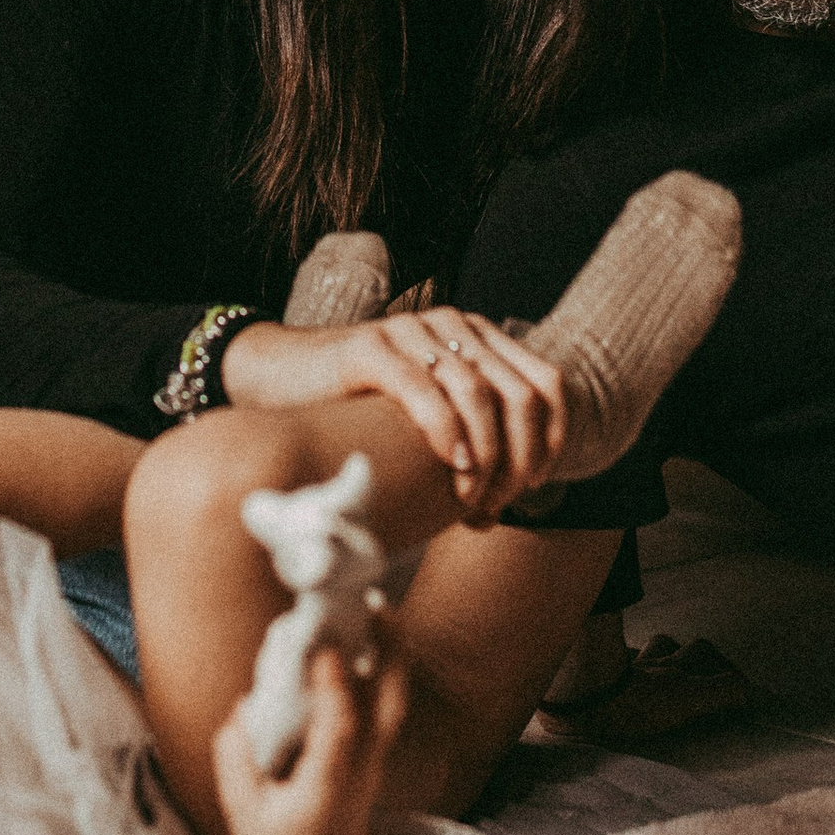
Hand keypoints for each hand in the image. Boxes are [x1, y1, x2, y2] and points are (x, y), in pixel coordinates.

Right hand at [215, 632, 408, 834]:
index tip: (323, 648)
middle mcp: (361, 772)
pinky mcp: (370, 763)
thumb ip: (236, 757)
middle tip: (378, 606)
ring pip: (392, 706)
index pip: (341, 730)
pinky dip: (380, 674)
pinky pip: (382, 712)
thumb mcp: (241, 808)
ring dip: (390, 658)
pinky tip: (365, 645)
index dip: (335, 687)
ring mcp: (372, 768)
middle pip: (390, 708)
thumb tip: (244, 708)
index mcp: (328, 786)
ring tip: (378, 612)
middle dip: (390, 655)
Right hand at [224, 308, 567, 518]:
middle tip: (496, 503)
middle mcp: (453, 325)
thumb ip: (468, 446)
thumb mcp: (428, 424)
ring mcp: (413, 331)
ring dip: (485, 456)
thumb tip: (503, 509)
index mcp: (478, 337)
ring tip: (470, 497)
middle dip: (519, 459)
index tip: (531, 488)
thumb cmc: (360, 415)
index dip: (552, 441)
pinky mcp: (371, 347)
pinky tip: (452, 466)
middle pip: (522, 395)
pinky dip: (447, 433)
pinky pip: (424, 390)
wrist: (282, 378)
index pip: (549, 384)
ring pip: (480, 395)